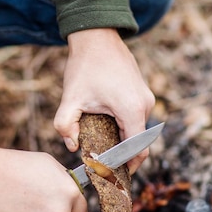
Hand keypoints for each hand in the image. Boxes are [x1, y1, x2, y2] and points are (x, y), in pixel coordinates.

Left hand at [54, 28, 155, 172]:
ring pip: (138, 131)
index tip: (111, 175)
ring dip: (123, 141)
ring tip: (102, 148)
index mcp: (131, 109)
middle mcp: (145, 105)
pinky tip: (106, 129)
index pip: (137, 150)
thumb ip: (65, 126)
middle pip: (139, 143)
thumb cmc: (85, 66)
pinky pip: (137, 118)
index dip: (126, 166)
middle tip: (104, 166)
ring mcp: (146, 97)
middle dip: (123, 156)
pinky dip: (125, 128)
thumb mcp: (70, 98)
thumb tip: (72, 147)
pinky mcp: (142, 92)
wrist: (97, 35)